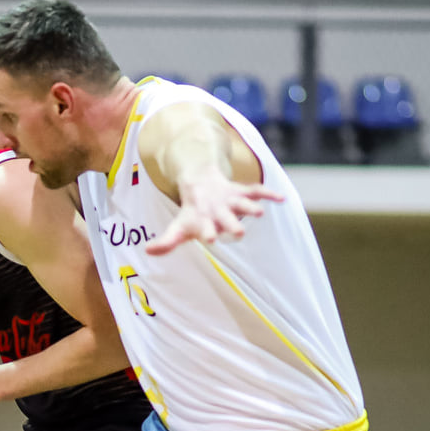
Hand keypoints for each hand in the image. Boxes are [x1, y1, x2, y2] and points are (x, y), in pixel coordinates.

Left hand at [144, 176, 282, 254]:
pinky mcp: (242, 191)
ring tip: (259, 213)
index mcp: (203, 219)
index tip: (210, 239)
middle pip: (226, 217)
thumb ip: (166, 242)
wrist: (199, 180)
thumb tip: (147, 251)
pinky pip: (257, 190)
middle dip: (231, 223)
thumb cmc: (190, 213)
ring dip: (250, 206)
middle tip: (239, 232)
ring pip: (242, 201)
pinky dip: (269, 193)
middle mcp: (218, 209)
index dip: (207, 232)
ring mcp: (231, 199)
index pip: (205, 227)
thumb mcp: (178, 228)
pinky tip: (282, 199)